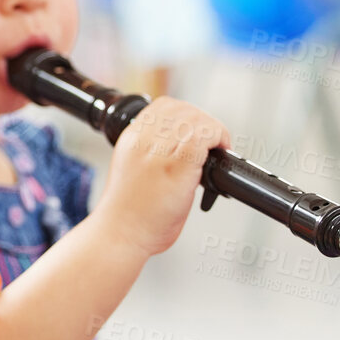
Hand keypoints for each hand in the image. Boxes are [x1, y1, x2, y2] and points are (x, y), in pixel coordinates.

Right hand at [98, 97, 229, 256]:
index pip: (163, 105)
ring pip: (196, 119)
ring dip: (214, 130)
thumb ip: (150, 153)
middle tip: (212, 142)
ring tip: (217, 148)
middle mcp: (143, 140)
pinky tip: (220, 151)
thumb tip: (181, 148)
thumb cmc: (129, 212)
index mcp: (131, 138)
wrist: (120, 234)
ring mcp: (160, 152)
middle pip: (183, 108)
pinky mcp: (177, 166)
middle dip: (203, 121)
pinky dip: (218, 139)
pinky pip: (204, 137)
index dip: (186, 113)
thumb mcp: (132, 170)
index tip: (196, 131)